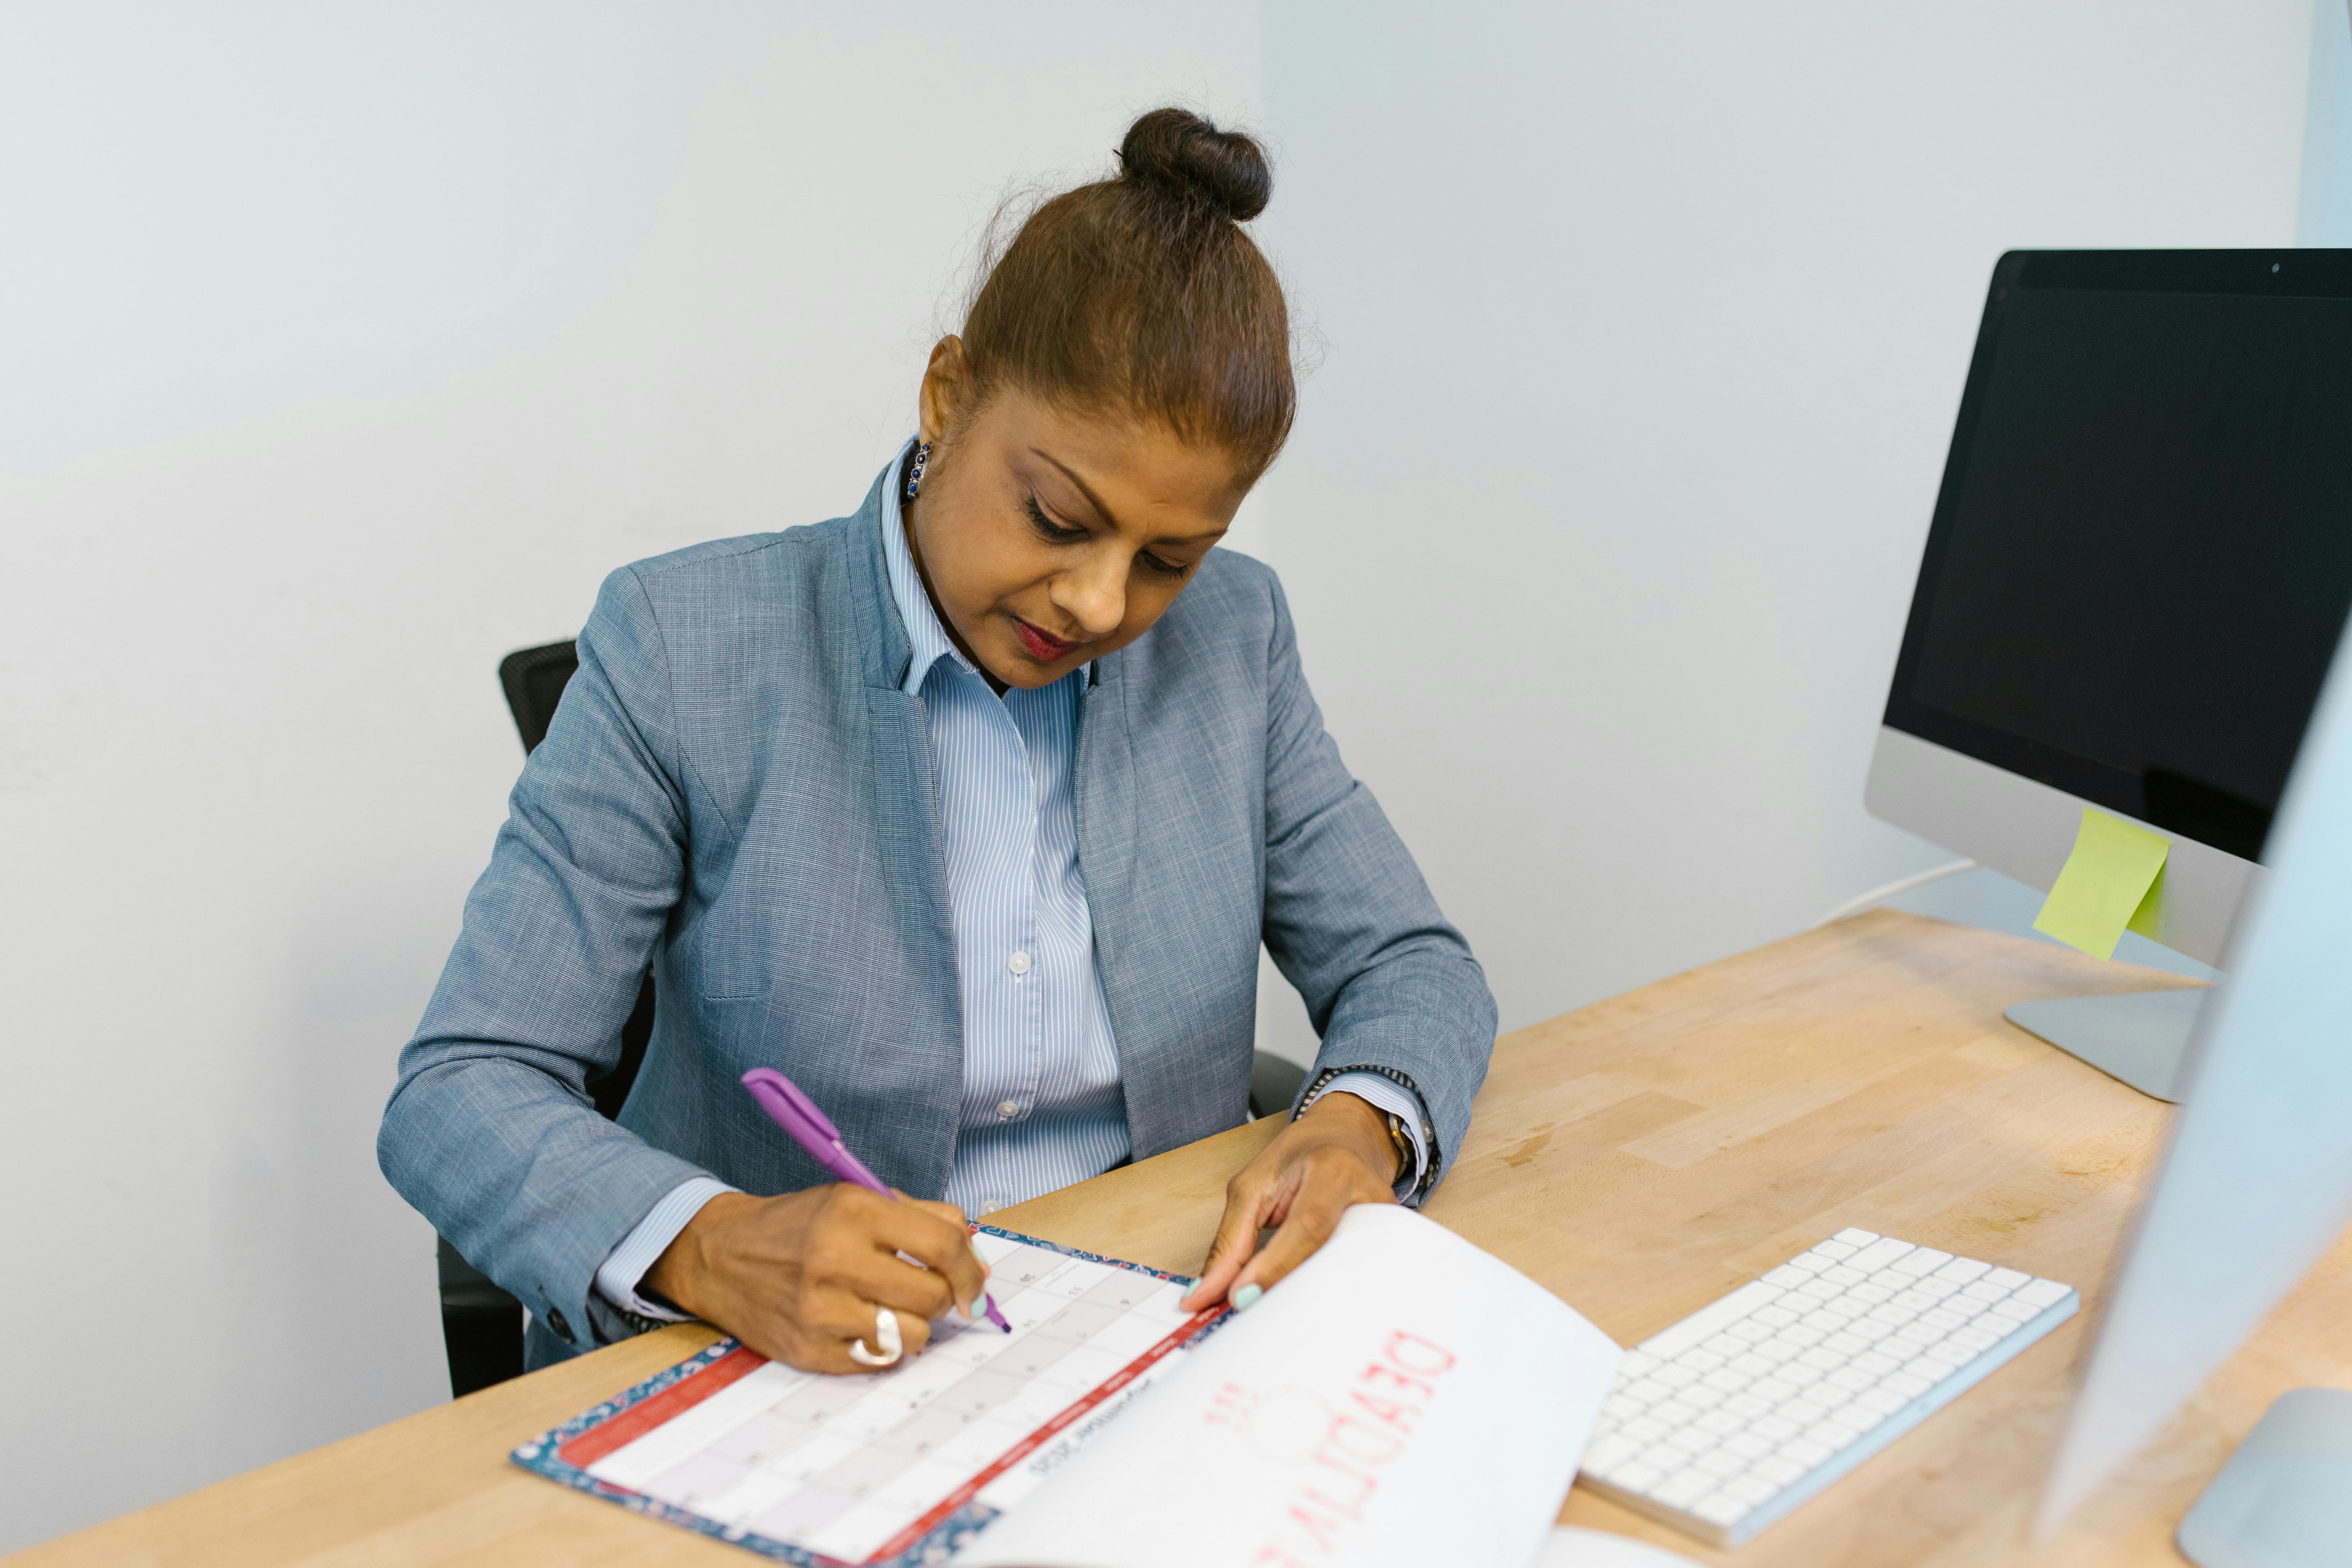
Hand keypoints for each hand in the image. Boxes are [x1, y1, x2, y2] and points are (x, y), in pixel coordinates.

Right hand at [643, 1186, 991, 1373]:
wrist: (721, 1255)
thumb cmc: (801, 1226)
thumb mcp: (861, 1199)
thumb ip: (927, 1220)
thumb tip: (977, 1262)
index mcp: (855, 1211)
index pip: (943, 1245)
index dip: (971, 1270)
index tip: (974, 1284)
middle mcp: (836, 1259)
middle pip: (933, 1296)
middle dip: (942, 1297)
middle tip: (924, 1291)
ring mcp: (820, 1310)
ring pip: (913, 1337)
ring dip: (913, 1325)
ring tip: (890, 1308)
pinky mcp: (809, 1350)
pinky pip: (880, 1362)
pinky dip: (882, 1346)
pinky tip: (861, 1324)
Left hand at [1180, 1091, 1399, 1314]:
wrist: (1348, 1139)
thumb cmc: (1302, 1156)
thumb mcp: (1253, 1185)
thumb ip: (1230, 1240)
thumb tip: (1205, 1293)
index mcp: (1335, 1171)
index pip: (1308, 1226)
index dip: (1275, 1267)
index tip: (1240, 1298)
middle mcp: (1371, 1198)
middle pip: (1333, 1260)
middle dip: (1288, 1292)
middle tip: (1251, 1313)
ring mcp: (1387, 1226)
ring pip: (1348, 1278)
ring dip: (1307, 1301)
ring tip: (1274, 1314)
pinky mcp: (1391, 1246)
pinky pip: (1356, 1280)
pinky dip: (1325, 1297)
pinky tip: (1303, 1306)